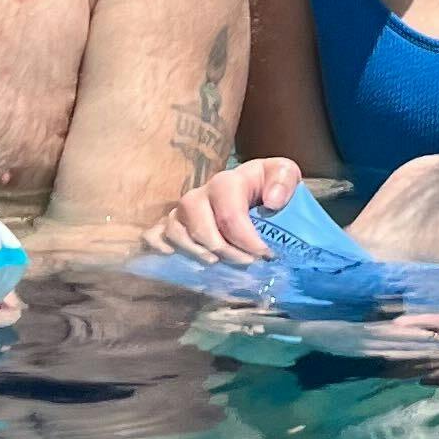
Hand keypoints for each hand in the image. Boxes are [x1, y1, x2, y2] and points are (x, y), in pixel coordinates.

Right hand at [148, 157, 303, 262]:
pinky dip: (157, 245)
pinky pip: (153, 232)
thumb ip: (284, 181)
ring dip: (194, 251)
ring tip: (215, 264)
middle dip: (223, 248)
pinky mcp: (174, 224)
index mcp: (228, 180)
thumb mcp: (285, 174)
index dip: (246, 238)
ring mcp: (184, 210)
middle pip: (198, 221)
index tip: (264, 255)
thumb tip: (272, 202)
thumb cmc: (268, 185)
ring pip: (174, 228)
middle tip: (245, 263)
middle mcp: (201, 193)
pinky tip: (171, 257)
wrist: (256, 191)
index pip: (229, 211)